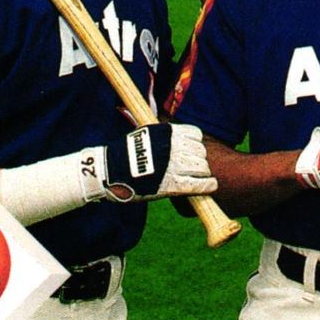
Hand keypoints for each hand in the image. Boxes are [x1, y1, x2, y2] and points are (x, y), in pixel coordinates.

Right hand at [83, 123, 217, 202]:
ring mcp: (175, 166)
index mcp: (168, 133)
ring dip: (202, 173)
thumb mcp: (144, 135)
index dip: (196, 143)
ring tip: (200, 177)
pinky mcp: (173, 184)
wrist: (108, 171)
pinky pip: (198, 185)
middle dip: (199, 159)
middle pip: (200, 152)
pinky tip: (211, 186)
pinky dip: (207, 186)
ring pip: (202, 168)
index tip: (193, 150)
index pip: (196, 134)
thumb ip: (162, 136)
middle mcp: (174, 147)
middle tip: (194, 167)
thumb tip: (174, 137)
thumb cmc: (124, 154)